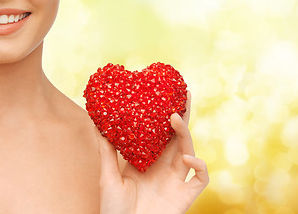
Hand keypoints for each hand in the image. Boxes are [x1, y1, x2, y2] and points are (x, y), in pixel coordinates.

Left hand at [96, 91, 208, 213]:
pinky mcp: (186, 195)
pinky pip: (200, 178)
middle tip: (184, 95)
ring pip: (189, 151)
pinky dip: (199, 165)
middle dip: (182, 117)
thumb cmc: (113, 210)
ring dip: (185, 134)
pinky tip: (186, 157)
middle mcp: (164, 168)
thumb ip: (106, 151)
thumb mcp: (108, 177)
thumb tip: (97, 122)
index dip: (164, 116)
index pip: (160, 134)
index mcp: (148, 161)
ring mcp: (176, 181)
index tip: (165, 97)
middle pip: (177, 137)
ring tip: (175, 118)